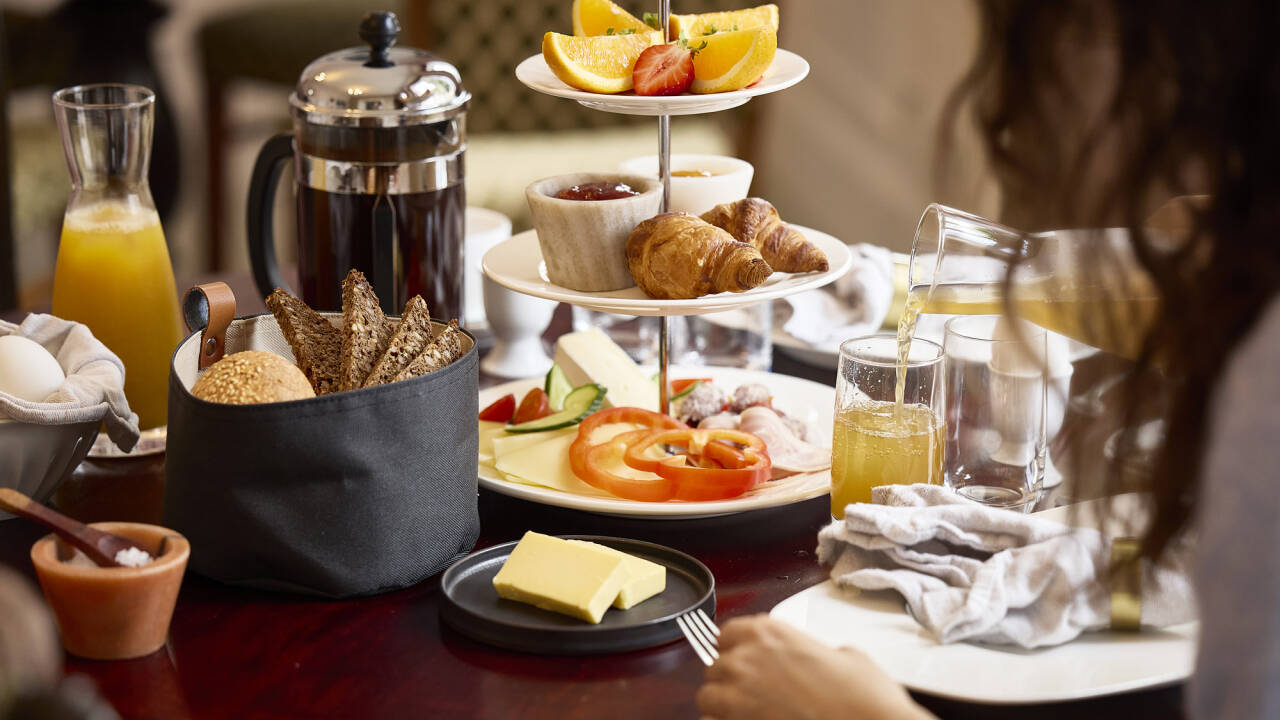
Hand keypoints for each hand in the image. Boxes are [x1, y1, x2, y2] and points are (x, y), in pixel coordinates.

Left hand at [696, 615, 933, 719]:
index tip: (744, 660)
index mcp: (768, 632)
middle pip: (715, 666)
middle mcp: (746, 658)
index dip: (736, 650)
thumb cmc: (861, 694)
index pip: (726, 634)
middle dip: (730, 679)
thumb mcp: (843, 655)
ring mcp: (738, 694)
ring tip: (747, 713)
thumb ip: (812, 651)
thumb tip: (813, 660)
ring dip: (722, 704)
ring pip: (708, 696)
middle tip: (753, 693)